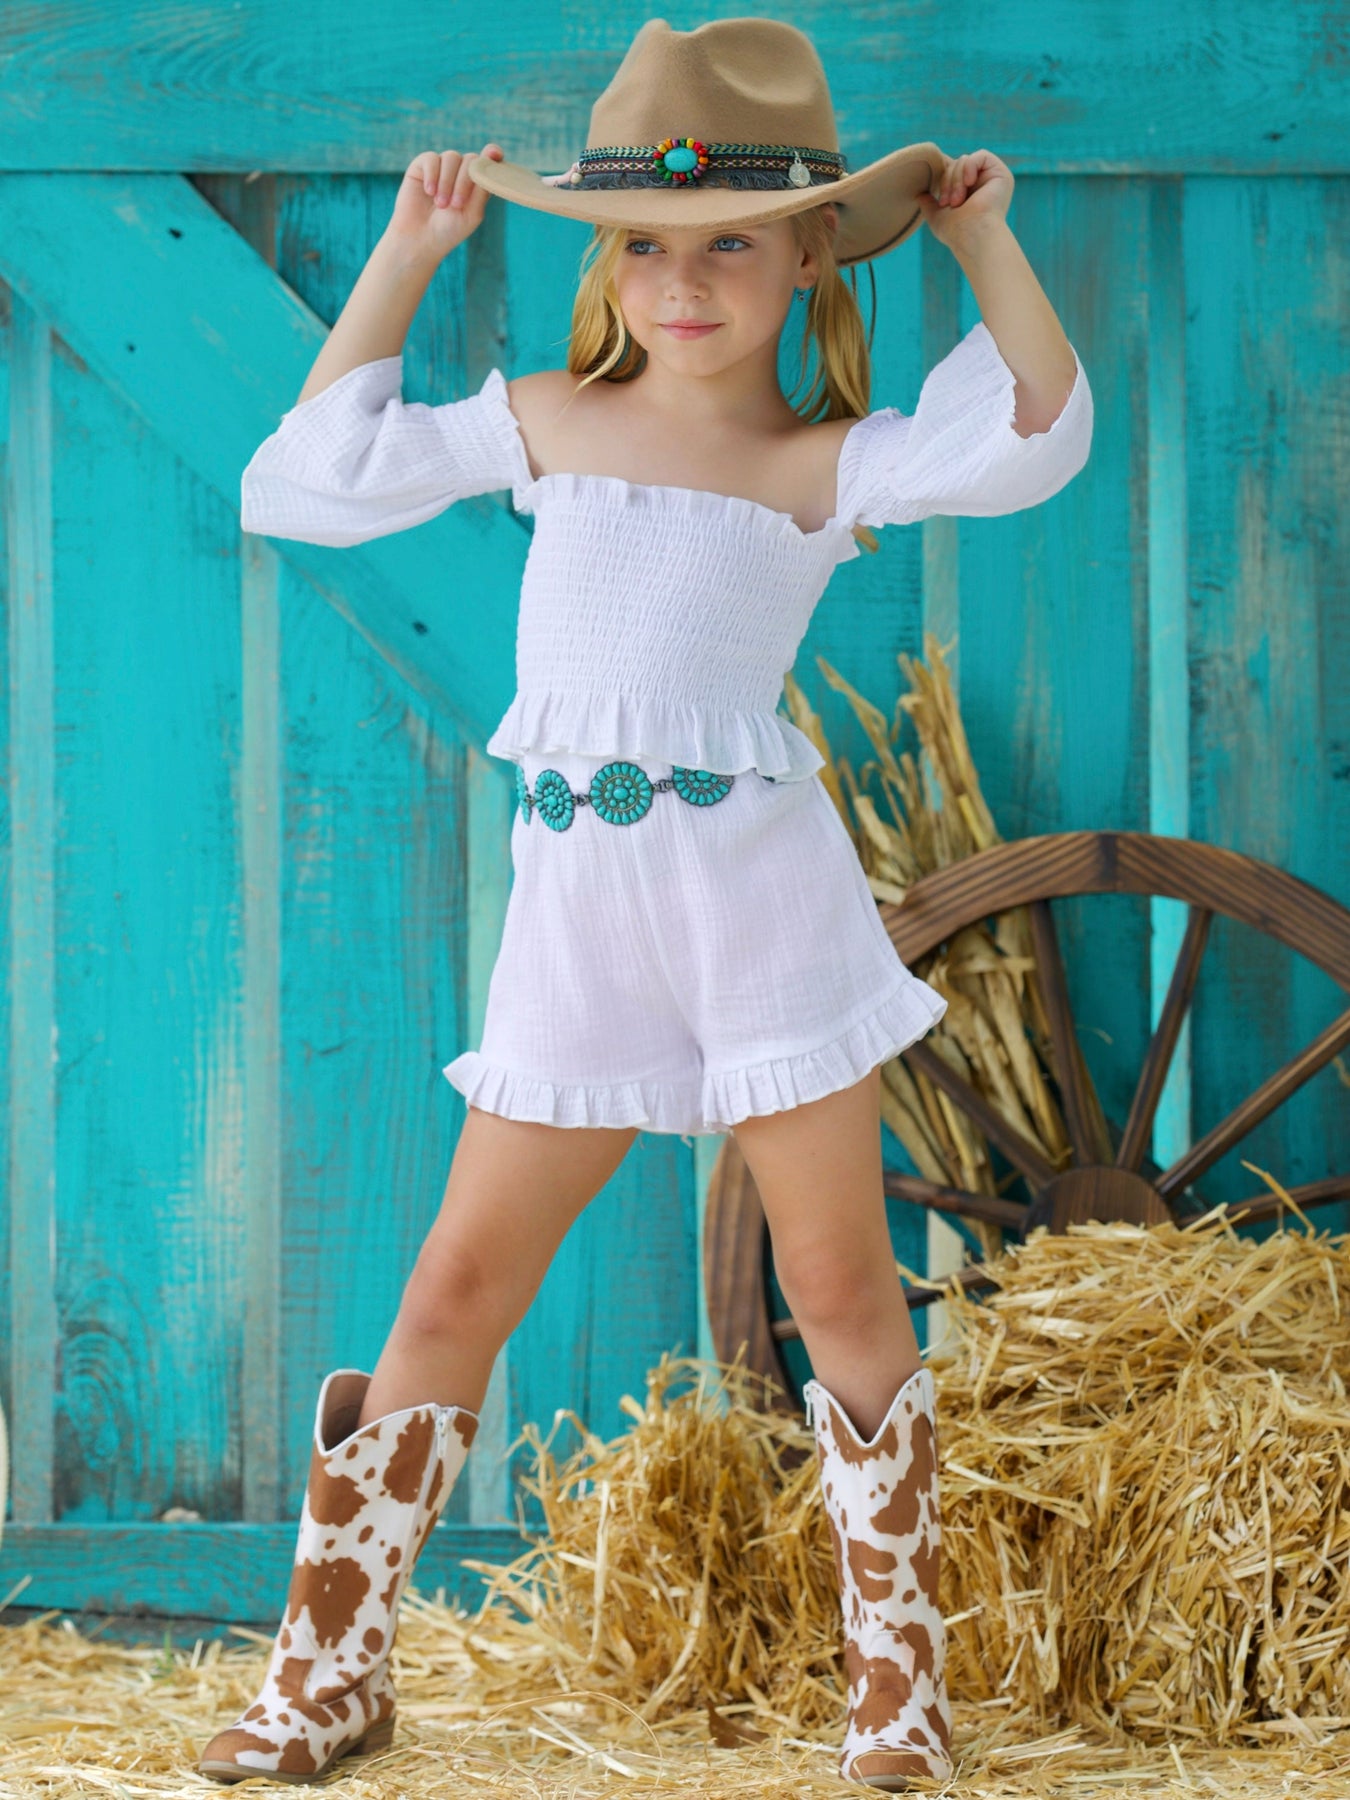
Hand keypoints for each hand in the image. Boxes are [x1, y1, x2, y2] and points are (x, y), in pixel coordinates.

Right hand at [386, 144, 504, 262]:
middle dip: (464, 181)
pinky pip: (431, 158)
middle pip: (470, 160)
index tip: (495, 154)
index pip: (487, 162)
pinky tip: (429, 192)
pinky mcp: (422, 166)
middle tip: (456, 205)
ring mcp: (442, 167)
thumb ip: (483, 187)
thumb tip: (494, 157)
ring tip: (441, 204)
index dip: (492, 154)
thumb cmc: (449, 230)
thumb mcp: (472, 212)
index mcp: (476, 183)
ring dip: (447, 182)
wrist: (420, 239)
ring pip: (451, 157)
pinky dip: (432, 175)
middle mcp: (460, 171)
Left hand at [915, 149, 1013, 251]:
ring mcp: (992, 178)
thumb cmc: (955, 232)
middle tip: (948, 203)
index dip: (943, 175)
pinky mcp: (1000, 173)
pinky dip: (969, 167)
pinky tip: (969, 183)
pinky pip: (980, 155)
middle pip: (956, 164)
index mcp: (969, 193)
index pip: (953, 171)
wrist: (972, 235)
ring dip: (956, 180)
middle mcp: (982, 184)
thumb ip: (929, 204)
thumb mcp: (937, 217)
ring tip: (958, 201)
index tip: (936, 191)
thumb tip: (919, 194)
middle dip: (947, 182)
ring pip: (964, 160)